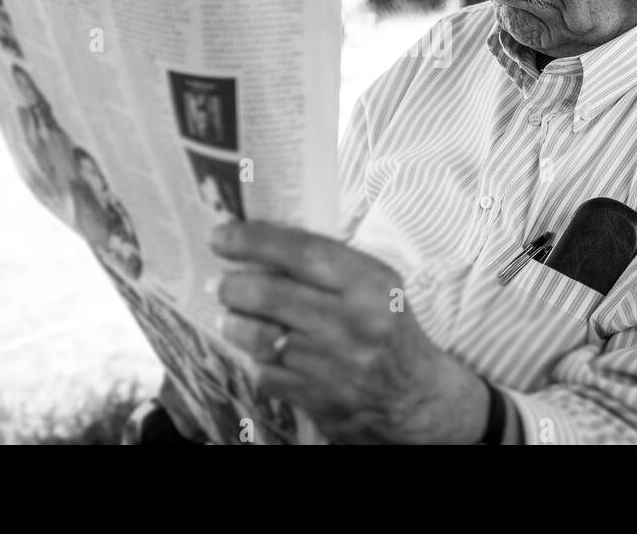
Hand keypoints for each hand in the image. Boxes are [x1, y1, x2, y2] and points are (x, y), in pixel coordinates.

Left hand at [208, 220, 490, 443]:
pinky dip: (257, 361)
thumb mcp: (376, 286)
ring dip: (235, 324)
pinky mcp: (320, 401)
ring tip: (230, 316)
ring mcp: (336, 366)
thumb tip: (260, 244)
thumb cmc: (389, 329)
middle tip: (219, 282)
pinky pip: (268, 375)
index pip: (303, 252)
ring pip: (261, 338)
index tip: (222, 236)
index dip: (255, 241)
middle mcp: (354, 324)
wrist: (417, 398)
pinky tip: (261, 353)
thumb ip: (328, 265)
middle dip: (233, 286)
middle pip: (271, 295)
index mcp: (372, 285)